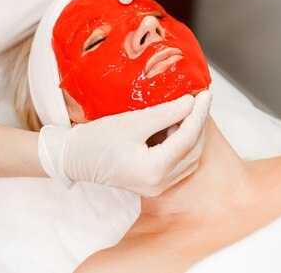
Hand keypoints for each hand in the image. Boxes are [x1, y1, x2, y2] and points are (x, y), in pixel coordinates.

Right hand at [37, 91, 211, 196]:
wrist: (74, 158)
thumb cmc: (97, 140)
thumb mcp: (132, 122)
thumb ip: (164, 113)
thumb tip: (191, 102)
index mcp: (154, 170)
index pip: (187, 138)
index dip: (199, 114)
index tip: (205, 94)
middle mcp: (159, 184)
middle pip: (192, 151)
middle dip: (198, 123)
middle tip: (200, 99)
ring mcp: (157, 187)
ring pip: (188, 159)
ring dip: (191, 134)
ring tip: (187, 110)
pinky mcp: (153, 183)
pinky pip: (178, 163)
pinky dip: (182, 144)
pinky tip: (175, 126)